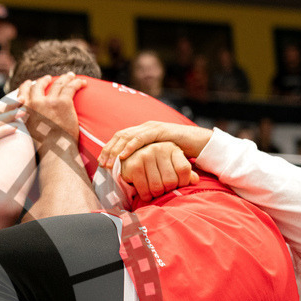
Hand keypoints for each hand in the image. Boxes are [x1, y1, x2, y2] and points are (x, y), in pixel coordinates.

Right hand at [16, 74, 85, 148]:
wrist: (55, 152)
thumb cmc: (44, 148)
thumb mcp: (29, 133)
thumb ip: (29, 122)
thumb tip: (35, 122)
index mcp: (25, 111)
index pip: (22, 92)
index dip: (27, 86)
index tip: (30, 83)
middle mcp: (35, 103)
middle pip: (39, 84)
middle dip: (44, 80)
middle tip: (49, 78)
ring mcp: (49, 101)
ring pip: (57, 83)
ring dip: (65, 78)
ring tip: (70, 76)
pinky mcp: (63, 102)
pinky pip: (71, 87)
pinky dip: (78, 83)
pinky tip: (84, 83)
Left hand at [98, 121, 212, 169]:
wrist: (198, 143)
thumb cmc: (177, 153)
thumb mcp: (156, 157)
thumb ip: (145, 161)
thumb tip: (131, 173)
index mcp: (142, 132)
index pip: (120, 139)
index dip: (109, 149)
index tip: (101, 162)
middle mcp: (145, 127)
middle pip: (120, 136)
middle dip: (109, 150)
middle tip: (102, 163)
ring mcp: (152, 127)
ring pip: (127, 136)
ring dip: (116, 149)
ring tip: (110, 162)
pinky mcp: (160, 130)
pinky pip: (141, 137)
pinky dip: (130, 146)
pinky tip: (124, 155)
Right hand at [120, 142, 199, 202]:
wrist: (126, 162)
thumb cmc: (152, 166)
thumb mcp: (170, 166)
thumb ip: (183, 173)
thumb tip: (195, 180)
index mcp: (171, 148)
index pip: (184, 169)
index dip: (183, 182)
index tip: (177, 186)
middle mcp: (159, 148)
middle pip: (171, 180)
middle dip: (167, 191)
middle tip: (162, 190)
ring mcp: (146, 155)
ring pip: (157, 187)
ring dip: (155, 195)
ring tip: (153, 192)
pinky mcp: (134, 165)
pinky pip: (144, 189)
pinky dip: (146, 196)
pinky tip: (146, 194)